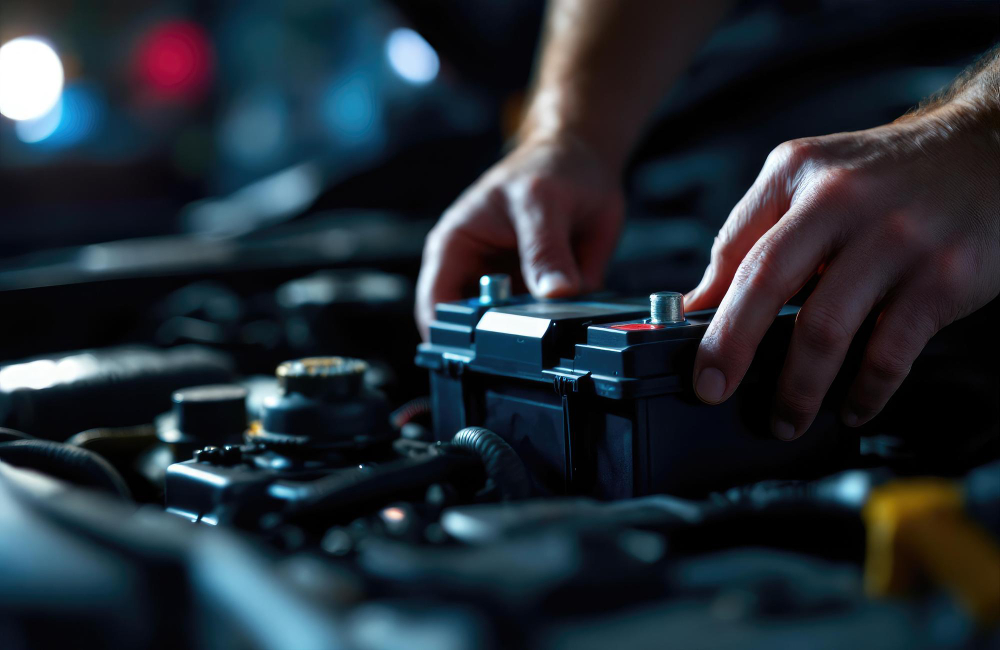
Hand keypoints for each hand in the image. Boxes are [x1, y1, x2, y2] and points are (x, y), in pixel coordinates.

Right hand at [415, 133, 623, 337]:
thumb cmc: (547, 167)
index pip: (435, 305)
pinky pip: (553, 324)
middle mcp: (477, 274)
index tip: (481, 352)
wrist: (585, 159)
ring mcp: (511, 289)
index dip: (451, 335)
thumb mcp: (542, 201)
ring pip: (516, 332)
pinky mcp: (544, 296)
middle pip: (472, 328)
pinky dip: (565, 326)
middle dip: (497, 341)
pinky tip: (577, 315)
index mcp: (454, 247)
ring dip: (537, 336)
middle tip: (529, 344)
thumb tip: (555, 293)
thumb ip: (545, 249)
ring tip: (557, 325)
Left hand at [684, 103, 999, 439]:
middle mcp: (841, 198)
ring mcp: (896, 238)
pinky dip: (864, 391)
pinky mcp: (943, 276)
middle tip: (711, 390)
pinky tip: (851, 407)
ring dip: (797, 388)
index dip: (704, 307)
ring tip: (784, 419)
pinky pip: (889, 351)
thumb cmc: (890, 175)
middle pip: (766, 281)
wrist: (990, 149)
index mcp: (798, 173)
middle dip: (730, 346)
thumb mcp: (814, 178)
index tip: (689, 351)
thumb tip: (702, 303)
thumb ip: (758, 233)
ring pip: (824, 328)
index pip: (734, 248)